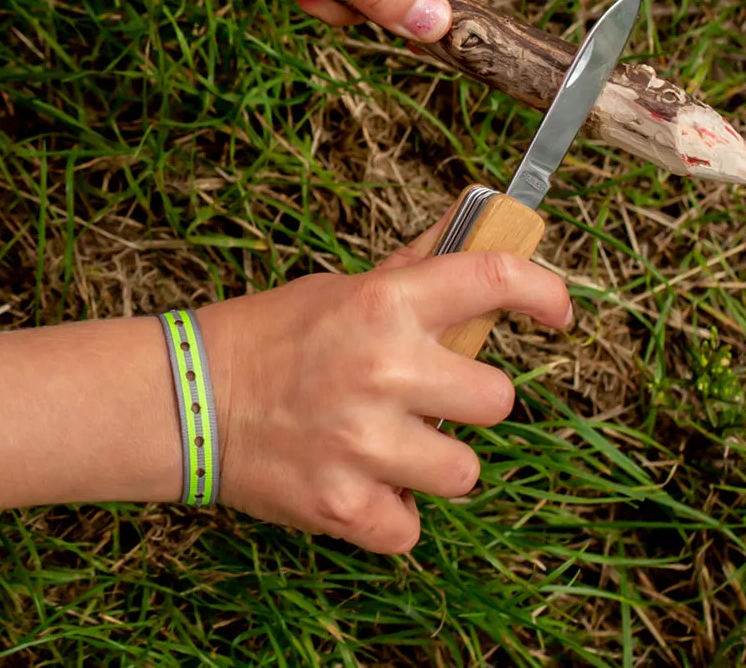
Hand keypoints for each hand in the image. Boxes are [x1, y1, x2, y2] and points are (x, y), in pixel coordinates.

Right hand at [197, 219, 571, 554]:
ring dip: (436, 464)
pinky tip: (364, 486)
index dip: (543, 293)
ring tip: (391, 445)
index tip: (558, 313)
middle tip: (431, 397)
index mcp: (386, 305)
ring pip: (465, 472)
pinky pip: (412, 529)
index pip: (493, 281)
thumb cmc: (272, 335)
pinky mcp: (343, 505)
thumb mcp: (345, 287)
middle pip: (499, 400)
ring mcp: (366, 443)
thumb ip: (416, 265)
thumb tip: (474, 215)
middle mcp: (385, 370)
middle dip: (472, 401)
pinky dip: (393, 514)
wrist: (187, 398)